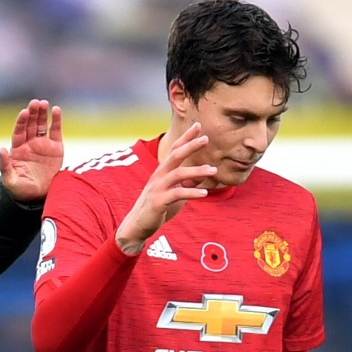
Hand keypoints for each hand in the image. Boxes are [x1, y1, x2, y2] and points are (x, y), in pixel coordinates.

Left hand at [0, 99, 63, 201]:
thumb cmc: (21, 190)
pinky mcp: (56, 147)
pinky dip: (56, 120)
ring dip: (42, 113)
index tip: (24, 112)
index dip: (21, 122)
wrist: (39, 196)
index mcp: (18, 149)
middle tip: (35, 103)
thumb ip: (5, 166)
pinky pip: (56, 131)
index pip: (19, 131)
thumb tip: (1, 150)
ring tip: (44, 103)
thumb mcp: (10, 180)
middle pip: (31, 125)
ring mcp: (43, 144)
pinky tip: (56, 110)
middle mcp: (30, 143)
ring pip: (42, 125)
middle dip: (32, 114)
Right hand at [115, 122, 215, 253]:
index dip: (186, 138)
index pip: (174, 150)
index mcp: (162, 171)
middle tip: (206, 138)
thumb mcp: (174, 193)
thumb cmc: (157, 208)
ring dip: (197, 171)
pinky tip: (204, 193)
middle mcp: (158, 176)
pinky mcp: (158, 201)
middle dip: (190, 146)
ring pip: (178, 174)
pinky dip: (192, 192)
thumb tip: (203, 173)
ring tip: (213, 170)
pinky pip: (177, 194)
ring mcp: (157, 188)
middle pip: (175, 156)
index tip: (198, 126)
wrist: (137, 226)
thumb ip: (187, 182)